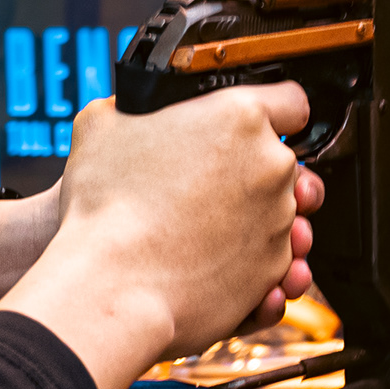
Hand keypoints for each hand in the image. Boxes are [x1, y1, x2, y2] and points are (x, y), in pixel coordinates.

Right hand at [0, 83, 322, 388]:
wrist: (111, 286)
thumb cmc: (106, 208)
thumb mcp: (99, 126)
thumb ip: (128, 110)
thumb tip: (125, 113)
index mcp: (239, 118)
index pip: (290, 101)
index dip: (270, 112)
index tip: (251, 126)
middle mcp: (270, 167)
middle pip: (283, 162)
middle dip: (253, 172)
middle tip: (211, 185)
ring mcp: (277, 222)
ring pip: (281, 215)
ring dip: (251, 220)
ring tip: (206, 232)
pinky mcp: (273, 271)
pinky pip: (273, 263)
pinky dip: (249, 265)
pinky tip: (211, 265)